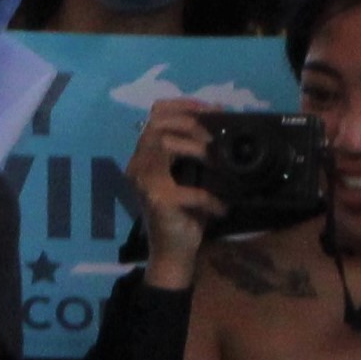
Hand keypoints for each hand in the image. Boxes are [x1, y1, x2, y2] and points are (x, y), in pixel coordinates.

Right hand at [120, 101, 226, 288]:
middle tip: (215, 137)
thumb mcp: (190, 176)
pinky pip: (190, 190)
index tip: (211, 109)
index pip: (154, 114)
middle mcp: (138, 165)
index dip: (183, 105)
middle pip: (157, 124)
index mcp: (145, 156)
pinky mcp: (159, 202)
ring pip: (164, 145)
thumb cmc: (184, 214)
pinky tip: (221, 207)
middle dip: (191, 122)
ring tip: (218, 161)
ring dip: (197, 148)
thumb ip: (195, 152)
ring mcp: (145, 183)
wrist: (174, 254)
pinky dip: (210, 198)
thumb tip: (220, 123)